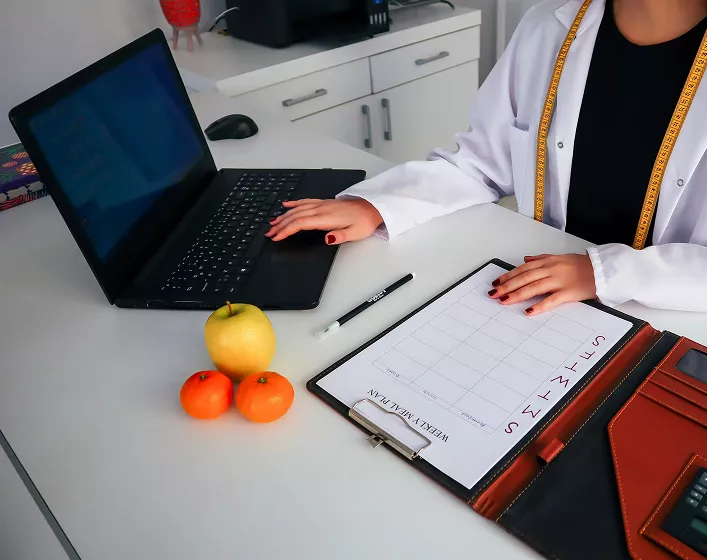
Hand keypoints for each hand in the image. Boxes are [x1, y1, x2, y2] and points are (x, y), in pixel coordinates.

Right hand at [265, 198, 382, 243]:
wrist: (372, 208)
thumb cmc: (364, 222)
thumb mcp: (355, 233)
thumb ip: (340, 236)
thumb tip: (327, 238)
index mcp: (327, 218)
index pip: (301, 223)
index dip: (287, 230)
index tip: (277, 237)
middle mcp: (322, 209)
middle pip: (295, 216)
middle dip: (280, 225)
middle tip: (269, 233)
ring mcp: (322, 204)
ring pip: (298, 209)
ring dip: (283, 216)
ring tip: (272, 223)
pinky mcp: (325, 203)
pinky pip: (305, 201)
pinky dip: (294, 203)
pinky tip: (286, 205)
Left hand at [488, 253, 596, 314]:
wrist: (603, 270)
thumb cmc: (582, 265)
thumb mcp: (560, 257)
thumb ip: (541, 259)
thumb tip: (526, 260)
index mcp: (548, 261)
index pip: (523, 269)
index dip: (508, 276)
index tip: (496, 282)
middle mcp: (551, 269)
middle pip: (524, 278)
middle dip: (507, 286)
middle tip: (494, 293)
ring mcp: (559, 281)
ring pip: (533, 287)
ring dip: (516, 294)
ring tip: (504, 301)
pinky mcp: (568, 292)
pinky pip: (551, 300)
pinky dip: (539, 305)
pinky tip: (528, 311)